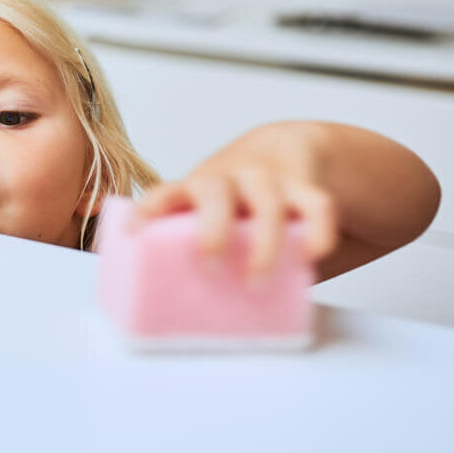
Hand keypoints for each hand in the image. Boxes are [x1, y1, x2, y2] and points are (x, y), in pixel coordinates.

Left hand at [132, 124, 339, 278]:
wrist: (287, 148)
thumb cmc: (239, 201)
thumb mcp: (211, 213)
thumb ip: (199, 246)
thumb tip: (175, 304)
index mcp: (196, 188)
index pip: (165, 192)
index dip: (149, 210)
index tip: (135, 232)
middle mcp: (229, 178)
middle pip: (215, 193)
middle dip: (212, 230)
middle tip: (210, 267)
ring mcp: (269, 179)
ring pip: (268, 202)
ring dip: (264, 244)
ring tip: (256, 282)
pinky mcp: (307, 187)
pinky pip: (318, 205)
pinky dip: (318, 231)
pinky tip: (311, 256)